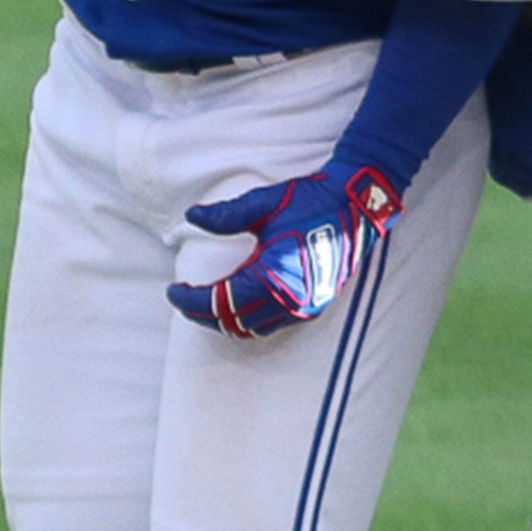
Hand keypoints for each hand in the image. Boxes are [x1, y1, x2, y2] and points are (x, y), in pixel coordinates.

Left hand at [168, 156, 407, 337]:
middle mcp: (290, 300)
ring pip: (252, 329)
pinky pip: (272, 326)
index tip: (172, 291)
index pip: (220, 302)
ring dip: (226, 320)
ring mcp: (305, 307)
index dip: (190, 300)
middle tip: (183, 299)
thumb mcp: (265, 204)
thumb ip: (226, 215)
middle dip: (203, 313)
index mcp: (274, 276)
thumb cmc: (311, 200)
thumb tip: (192, 216)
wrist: (358, 204)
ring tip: (207, 303)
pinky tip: (238, 303)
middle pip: (232, 322)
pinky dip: (249, 320)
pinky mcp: (315, 306)